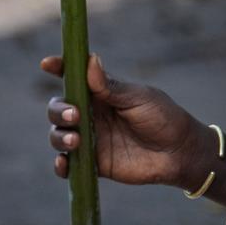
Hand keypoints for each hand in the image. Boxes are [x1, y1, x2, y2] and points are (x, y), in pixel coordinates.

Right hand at [42, 53, 204, 187]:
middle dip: (58, 110)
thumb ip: (111, 86)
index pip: (74, 77)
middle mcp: (91, 113)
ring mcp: (90, 138)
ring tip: (76, 139)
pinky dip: (60, 164)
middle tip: (75, 115)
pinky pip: (67, 165)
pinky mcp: (93, 163)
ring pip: (58, 134)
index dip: (59, 68)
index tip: (47, 64)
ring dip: (59, 135)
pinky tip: (64, 161)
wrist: (178, 151)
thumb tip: (90, 59)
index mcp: (101, 92)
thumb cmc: (162, 116)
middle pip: (59, 107)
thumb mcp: (138, 97)